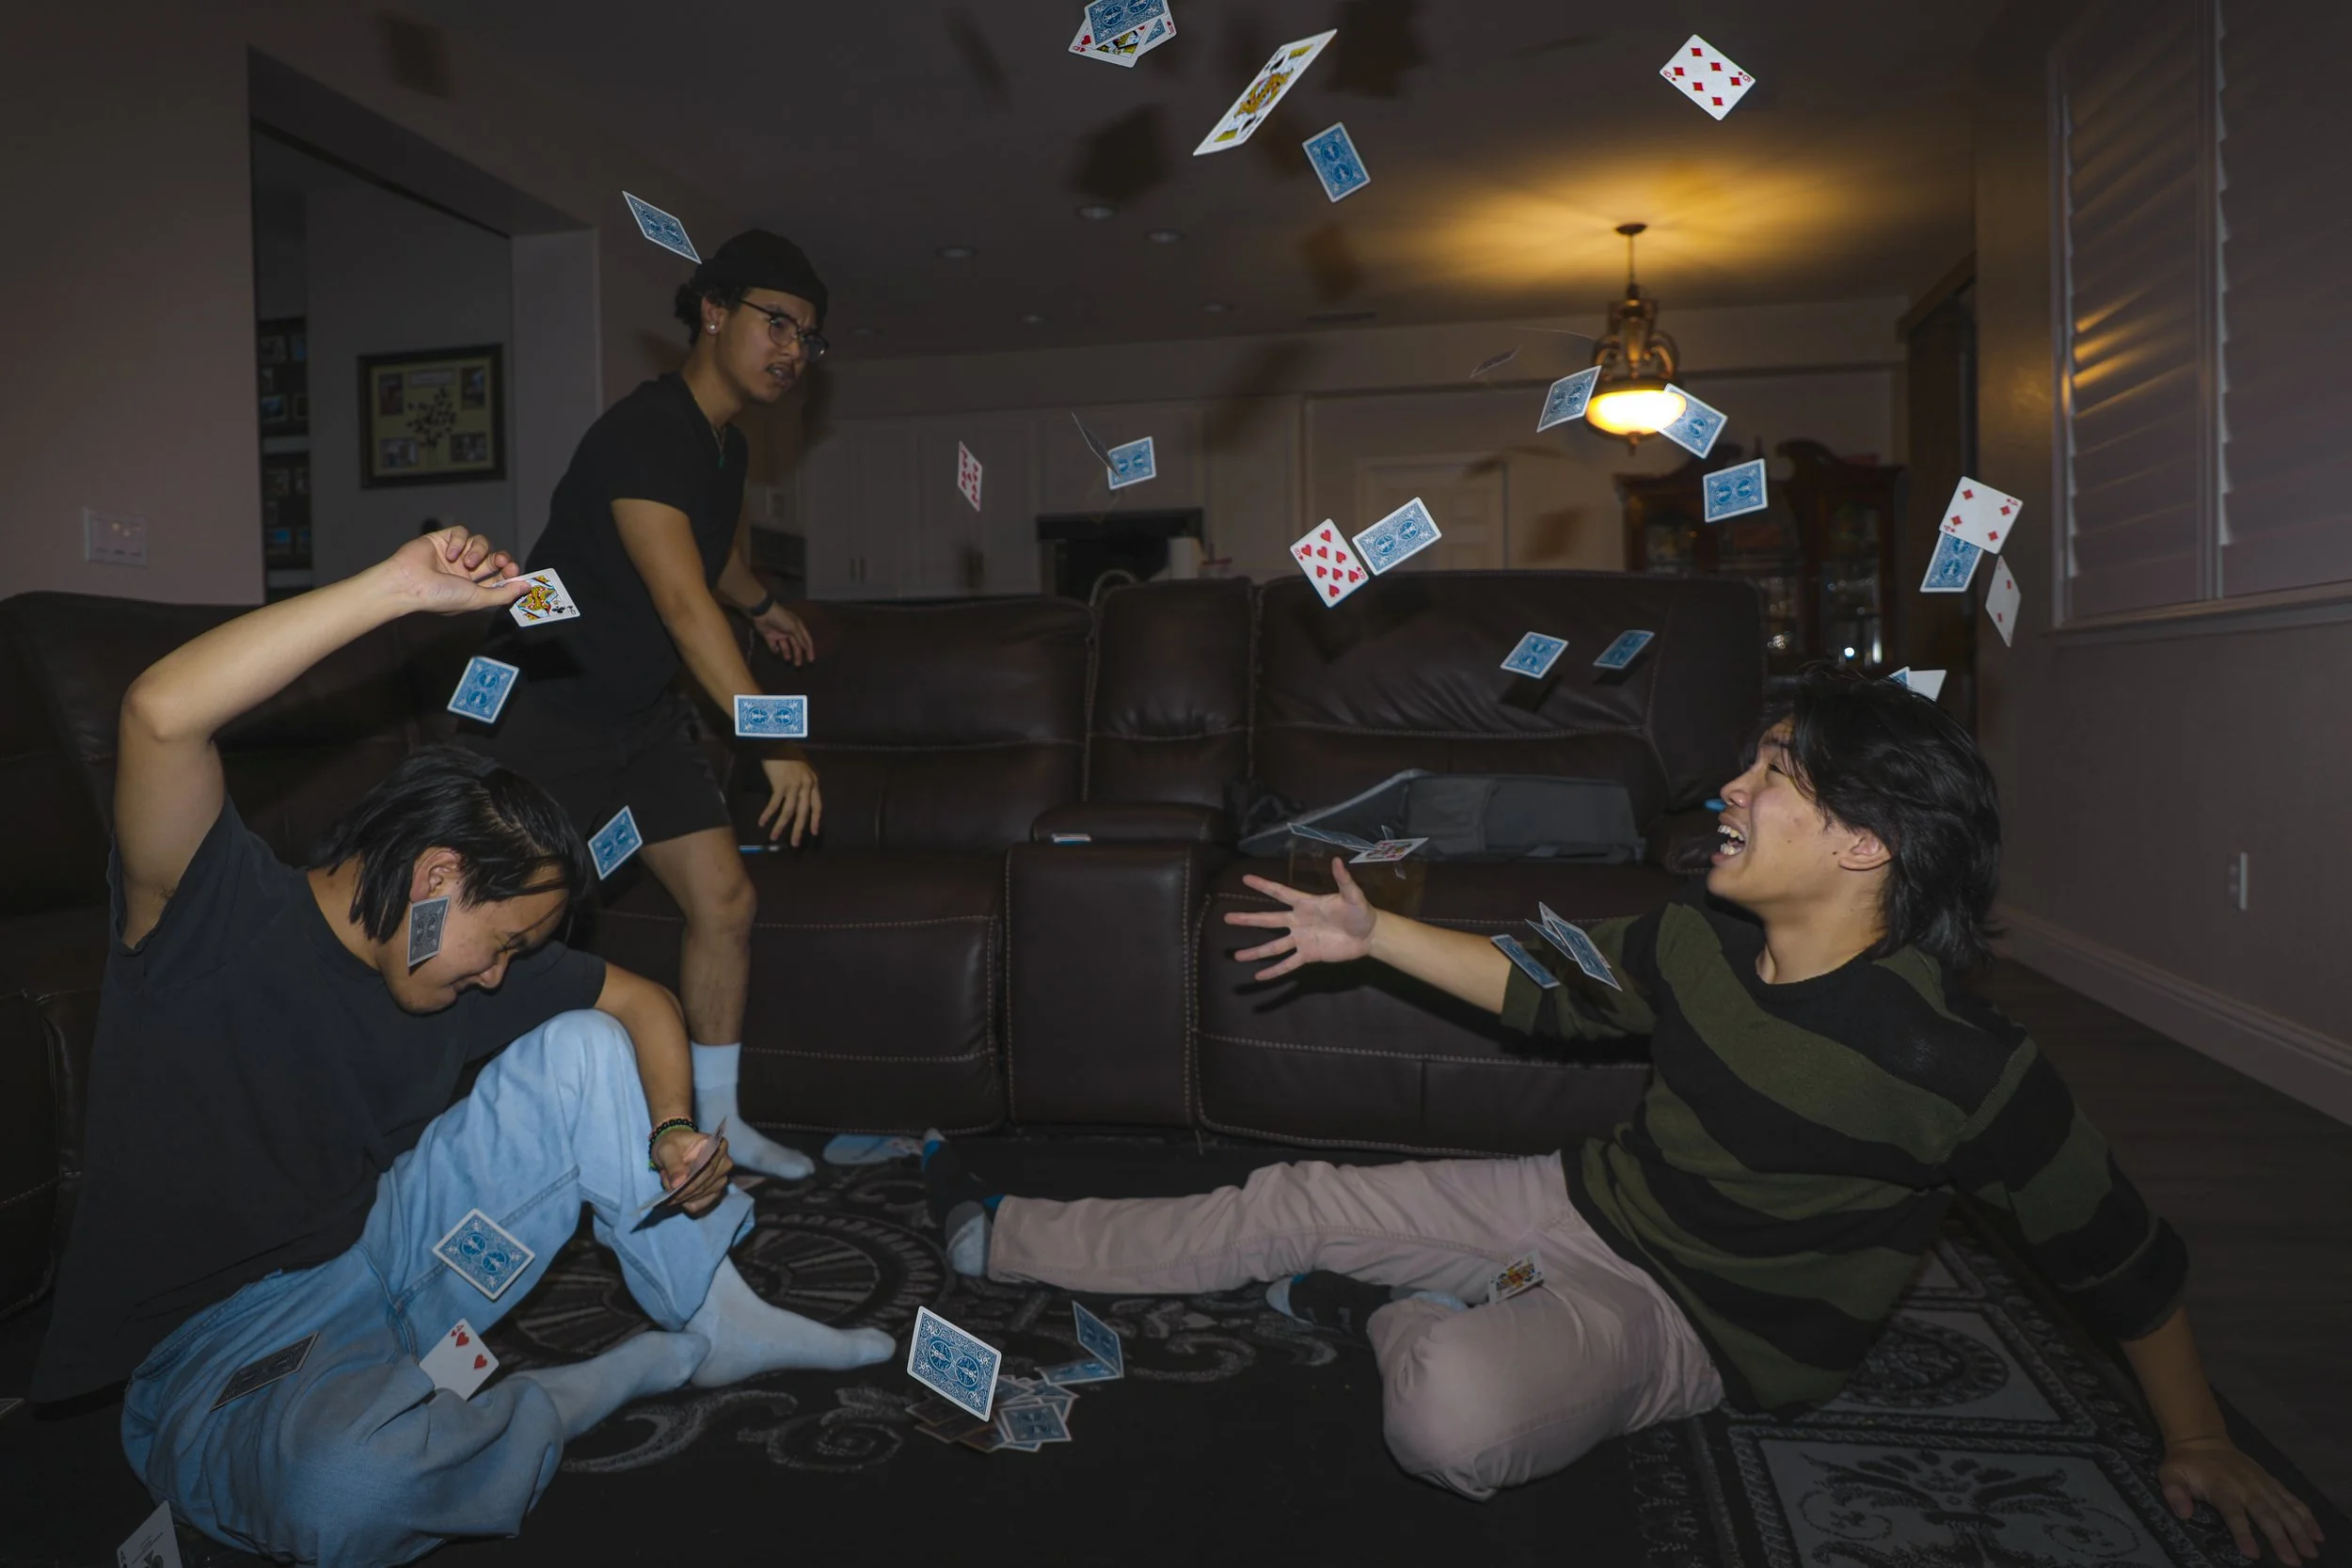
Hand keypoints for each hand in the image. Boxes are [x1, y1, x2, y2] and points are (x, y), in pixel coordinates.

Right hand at [380, 527, 527, 614]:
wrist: (409, 583)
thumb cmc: (440, 596)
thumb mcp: (477, 599)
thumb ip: (503, 593)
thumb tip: (527, 587)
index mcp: (472, 588)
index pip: (499, 577)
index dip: (510, 573)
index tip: (515, 572)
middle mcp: (464, 571)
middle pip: (493, 558)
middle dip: (501, 559)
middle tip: (502, 562)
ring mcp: (454, 554)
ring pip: (479, 543)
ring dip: (478, 552)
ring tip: (466, 562)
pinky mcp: (442, 539)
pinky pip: (460, 532)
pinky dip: (459, 541)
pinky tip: (450, 553)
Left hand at [653, 1126, 733, 1216]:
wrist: (674, 1148)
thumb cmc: (671, 1145)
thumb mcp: (667, 1150)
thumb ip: (673, 1165)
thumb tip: (678, 1184)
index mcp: (718, 1146)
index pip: (706, 1170)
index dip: (689, 1183)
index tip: (673, 1189)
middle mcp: (725, 1162)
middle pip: (705, 1184)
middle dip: (683, 1191)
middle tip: (666, 1187)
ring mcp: (723, 1177)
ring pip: (703, 1195)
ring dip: (684, 1196)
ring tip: (670, 1185)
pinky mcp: (717, 1190)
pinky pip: (703, 1203)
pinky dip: (689, 1202)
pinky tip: (679, 1194)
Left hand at [754, 603, 813, 664]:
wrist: (763, 613)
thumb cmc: (782, 619)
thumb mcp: (794, 628)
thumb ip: (801, 639)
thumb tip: (807, 648)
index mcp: (798, 628)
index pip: (806, 640)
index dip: (809, 650)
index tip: (810, 660)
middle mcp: (790, 632)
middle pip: (796, 646)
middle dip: (798, 655)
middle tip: (797, 665)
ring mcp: (780, 635)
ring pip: (785, 647)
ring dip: (787, 653)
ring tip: (788, 659)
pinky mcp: (770, 637)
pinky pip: (774, 646)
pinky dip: (775, 649)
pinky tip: (776, 650)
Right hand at [759, 758, 821, 845]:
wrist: (776, 742)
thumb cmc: (787, 753)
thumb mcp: (802, 767)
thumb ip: (804, 781)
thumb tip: (802, 795)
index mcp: (813, 782)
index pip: (817, 806)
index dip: (815, 821)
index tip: (814, 833)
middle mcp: (806, 786)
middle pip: (803, 813)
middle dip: (798, 830)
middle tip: (795, 843)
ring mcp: (794, 786)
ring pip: (788, 812)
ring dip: (780, 826)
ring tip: (774, 837)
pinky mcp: (780, 785)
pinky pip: (774, 805)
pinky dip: (767, 814)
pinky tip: (762, 822)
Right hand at [1224, 859, 1377, 979]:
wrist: (1369, 935)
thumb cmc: (1360, 912)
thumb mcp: (1353, 895)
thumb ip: (1344, 880)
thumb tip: (1338, 860)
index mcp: (1306, 904)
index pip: (1280, 892)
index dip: (1263, 885)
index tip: (1245, 878)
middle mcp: (1298, 921)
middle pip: (1269, 919)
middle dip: (1248, 919)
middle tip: (1227, 917)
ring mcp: (1302, 939)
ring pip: (1273, 946)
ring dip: (1256, 951)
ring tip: (1237, 955)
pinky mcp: (1308, 954)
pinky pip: (1288, 963)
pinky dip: (1274, 971)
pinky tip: (1259, 976)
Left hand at [2160, 1437, 2324, 1563]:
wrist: (2202, 1439)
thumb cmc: (2185, 1463)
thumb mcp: (2170, 1473)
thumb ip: (2174, 1492)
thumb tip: (2183, 1513)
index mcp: (2222, 1488)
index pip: (2234, 1513)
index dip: (2243, 1533)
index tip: (2252, 1554)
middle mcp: (2247, 1487)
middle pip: (2265, 1515)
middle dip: (2280, 1539)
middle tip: (2293, 1562)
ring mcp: (2262, 1484)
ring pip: (2284, 1509)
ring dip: (2299, 1531)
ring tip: (2310, 1553)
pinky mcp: (2272, 1483)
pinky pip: (2293, 1500)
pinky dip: (2307, 1517)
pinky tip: (2317, 1535)